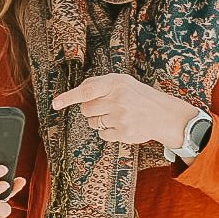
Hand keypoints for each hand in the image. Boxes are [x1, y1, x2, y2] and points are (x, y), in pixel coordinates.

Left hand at [51, 74, 197, 150]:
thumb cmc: (138, 95)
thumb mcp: (122, 82)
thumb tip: (77, 92)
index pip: (86, 91)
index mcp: (115, 83)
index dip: (69, 97)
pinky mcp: (124, 133)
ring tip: (117, 115)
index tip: (55, 103)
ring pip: (93, 123)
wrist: (163, 114)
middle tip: (107, 106)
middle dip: (91, 109)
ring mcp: (121, 118)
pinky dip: (108, 131)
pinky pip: (103, 135)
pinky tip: (121, 125)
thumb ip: (98, 84)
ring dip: (100, 121)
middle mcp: (118, 100)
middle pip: (86, 109)